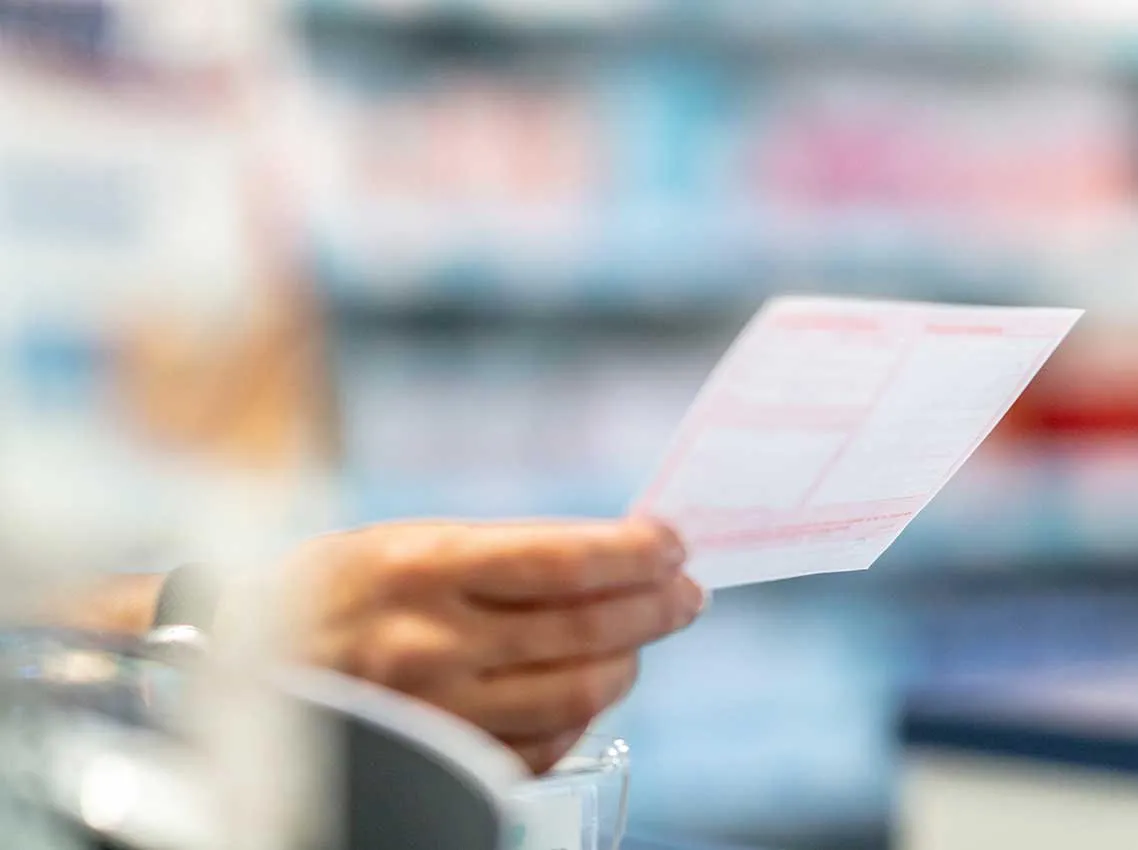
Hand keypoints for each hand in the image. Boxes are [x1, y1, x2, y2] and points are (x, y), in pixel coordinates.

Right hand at [290, 518, 702, 772]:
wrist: (234, 665)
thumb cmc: (331, 590)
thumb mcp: (404, 543)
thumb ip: (502, 552)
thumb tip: (608, 555)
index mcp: (423, 564)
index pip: (563, 559)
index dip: (635, 553)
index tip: (673, 545)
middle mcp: (431, 640)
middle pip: (585, 629)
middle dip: (654, 608)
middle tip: (686, 595)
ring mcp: (435, 708)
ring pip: (575, 695)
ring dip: (627, 664)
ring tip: (641, 641)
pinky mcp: (435, 758)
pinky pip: (539, 748)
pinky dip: (579, 720)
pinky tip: (589, 691)